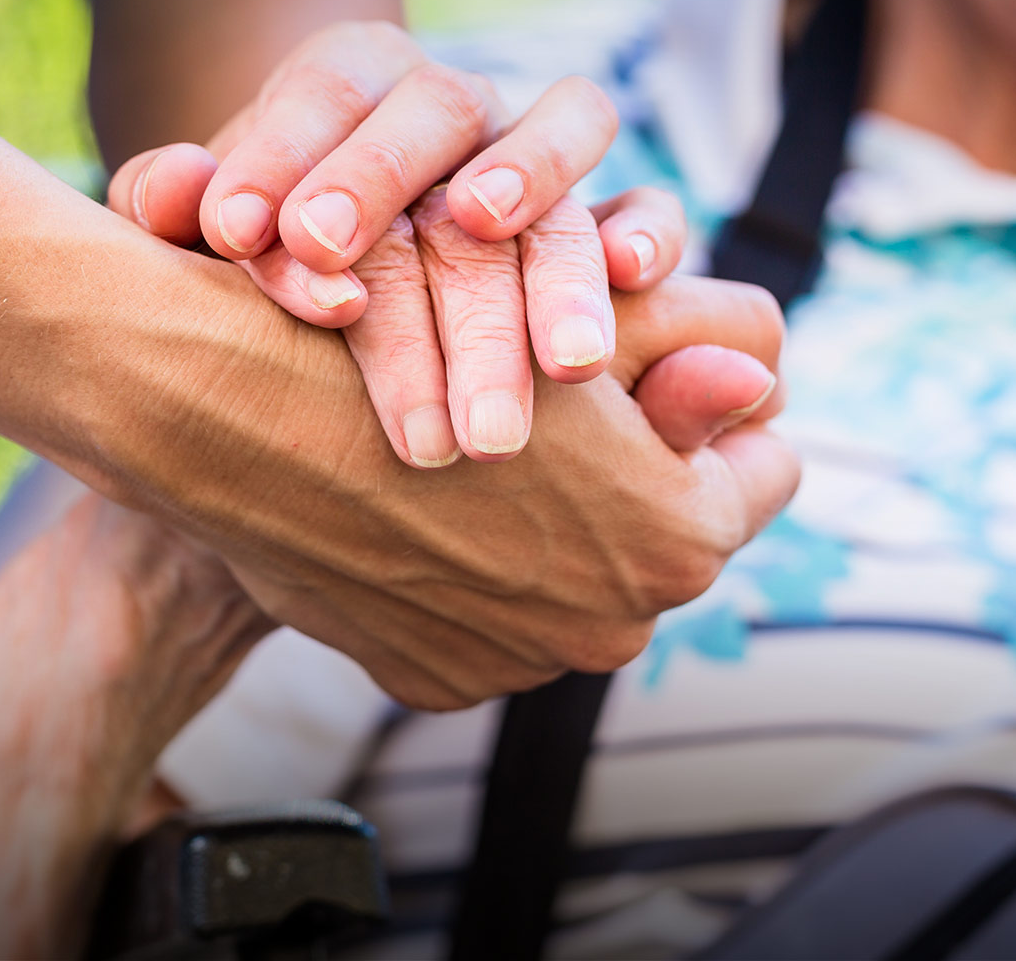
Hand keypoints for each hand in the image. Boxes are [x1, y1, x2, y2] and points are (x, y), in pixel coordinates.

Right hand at [70, 226, 794, 710]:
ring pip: (574, 584)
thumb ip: (691, 368)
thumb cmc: (420, 340)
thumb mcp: (570, 333)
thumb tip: (762, 383)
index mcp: (678, 539)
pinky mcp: (439, 682)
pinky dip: (471, 580)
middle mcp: (614, 627)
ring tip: (490, 453)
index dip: (727, 409)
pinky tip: (423, 510)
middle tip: (580, 409)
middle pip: (667, 538)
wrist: (246, 416)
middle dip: (638, 480)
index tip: (685, 375)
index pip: (769, 469)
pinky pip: (489, 626)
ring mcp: (521, 665)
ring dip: (551, 532)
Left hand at [105, 22, 682, 465]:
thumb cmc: (271, 247)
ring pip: (558, 158)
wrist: (351, 270)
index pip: (327, 88)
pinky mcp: (605, 215)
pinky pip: (647, 205)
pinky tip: (629, 281)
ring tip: (539, 348)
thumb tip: (180, 196)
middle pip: (435, 115)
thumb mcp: (212, 223)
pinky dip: (647, 234)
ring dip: (541, 250)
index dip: (288, 153)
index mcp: (355, 78)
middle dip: (386, 196)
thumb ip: (175, 203)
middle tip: (342, 300)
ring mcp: (536, 155)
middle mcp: (454, 104)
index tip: (247, 239)